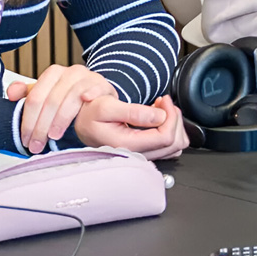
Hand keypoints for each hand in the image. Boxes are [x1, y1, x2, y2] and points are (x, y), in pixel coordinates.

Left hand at [9, 63, 119, 152]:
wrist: (99, 94)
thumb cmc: (71, 98)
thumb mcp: (48, 95)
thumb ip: (27, 94)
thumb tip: (10, 94)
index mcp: (53, 73)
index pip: (35, 98)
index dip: (28, 121)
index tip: (26, 139)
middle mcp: (70, 72)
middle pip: (50, 101)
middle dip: (41, 127)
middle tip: (37, 144)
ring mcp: (88, 77)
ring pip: (70, 98)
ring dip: (61, 119)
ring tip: (54, 136)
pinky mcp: (104, 84)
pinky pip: (96, 88)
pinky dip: (91, 92)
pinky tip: (86, 100)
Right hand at [73, 95, 189, 160]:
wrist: (82, 119)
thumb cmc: (90, 112)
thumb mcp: (107, 106)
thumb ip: (134, 112)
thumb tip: (160, 116)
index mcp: (125, 145)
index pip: (164, 138)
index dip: (171, 116)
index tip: (163, 100)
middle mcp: (134, 154)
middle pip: (173, 144)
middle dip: (174, 119)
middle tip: (163, 102)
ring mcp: (140, 155)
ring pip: (174, 147)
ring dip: (174, 125)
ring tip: (161, 109)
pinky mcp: (143, 152)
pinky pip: (167, 147)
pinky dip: (170, 131)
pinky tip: (159, 118)